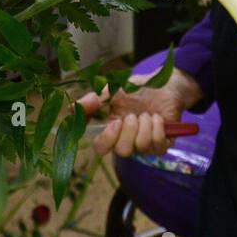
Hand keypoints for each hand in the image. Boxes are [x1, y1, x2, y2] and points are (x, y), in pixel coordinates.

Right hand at [77, 67, 203, 157]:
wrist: (163, 84)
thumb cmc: (136, 88)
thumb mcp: (111, 90)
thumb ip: (93, 100)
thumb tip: (72, 108)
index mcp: (112, 130)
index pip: (100, 147)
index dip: (106, 139)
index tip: (115, 122)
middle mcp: (126, 140)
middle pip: (122, 152)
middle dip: (129, 131)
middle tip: (134, 115)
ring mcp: (144, 144)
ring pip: (141, 147)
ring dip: (145, 126)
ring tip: (147, 113)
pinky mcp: (161, 144)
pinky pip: (157, 146)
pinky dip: (158, 128)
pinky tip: (159, 118)